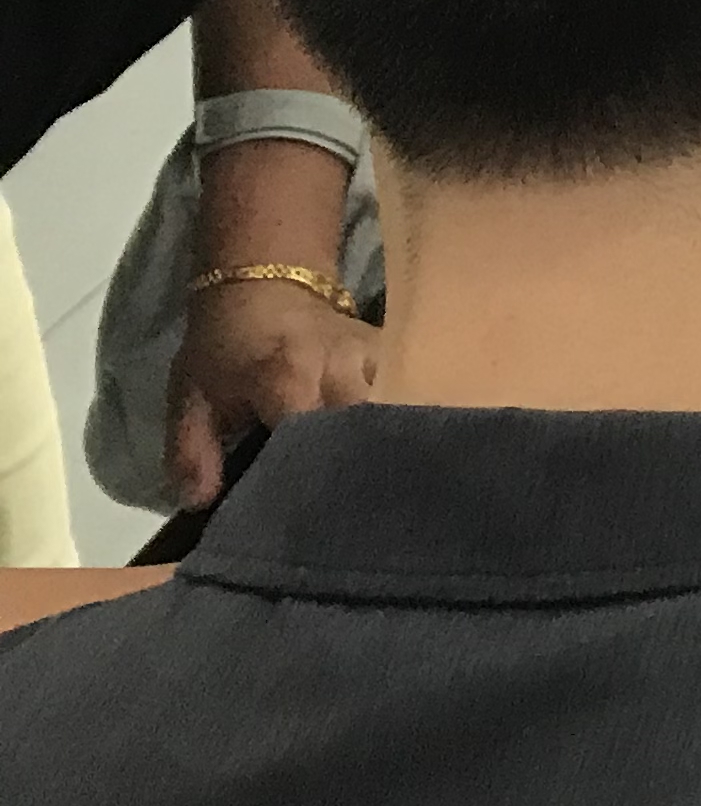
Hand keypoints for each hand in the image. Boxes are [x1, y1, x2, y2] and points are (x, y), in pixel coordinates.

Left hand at [165, 275, 378, 506]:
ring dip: (383, 449)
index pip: (309, 438)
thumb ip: (193, 452)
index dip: (309, 481)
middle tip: (349, 515)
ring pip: (393, 413)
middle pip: (364, 430)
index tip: (306, 522)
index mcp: (286, 376)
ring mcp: (374, 355)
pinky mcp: (393, 353)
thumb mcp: (191, 398)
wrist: (265, 283)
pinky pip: (404, 396)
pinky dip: (399, 425)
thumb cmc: (223, 346)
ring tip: (380, 492)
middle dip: (358, 472)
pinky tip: (398, 456)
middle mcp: (341, 365)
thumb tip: (202, 504)